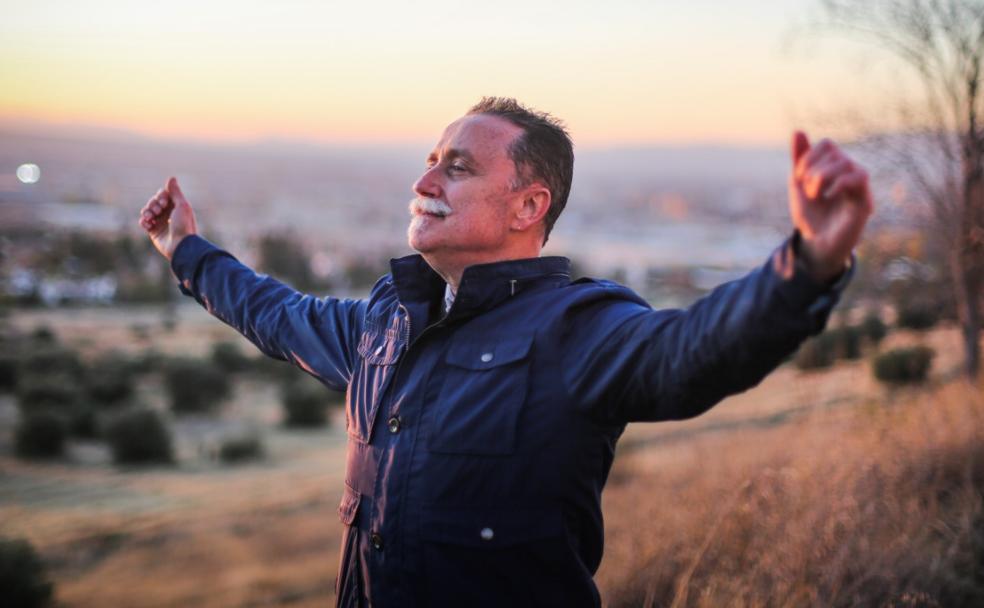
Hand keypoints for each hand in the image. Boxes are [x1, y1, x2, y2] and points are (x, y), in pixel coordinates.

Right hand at [139, 177, 197, 260]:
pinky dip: (144, 222)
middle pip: (153, 202)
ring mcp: (161, 223)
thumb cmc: (184, 225)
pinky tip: (149, 225)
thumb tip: (171, 178)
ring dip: (146, 212)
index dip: (160, 196)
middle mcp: (168, 214)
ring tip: (151, 218)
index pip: (163, 195)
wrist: (180, 246)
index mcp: (176, 207)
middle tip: (158, 212)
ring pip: (147, 211)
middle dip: (152, 204)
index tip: (164, 202)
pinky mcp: (154, 232)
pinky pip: (144, 223)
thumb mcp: (182, 206)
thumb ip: (175, 192)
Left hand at [789, 131, 872, 282]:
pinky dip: (838, 183)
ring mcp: (859, 186)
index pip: (827, 144)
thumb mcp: (798, 185)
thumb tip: (798, 130)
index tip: (798, 177)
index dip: (808, 156)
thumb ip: (799, 159)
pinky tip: (828, 196)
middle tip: (808, 191)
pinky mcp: (864, 200)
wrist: (816, 244)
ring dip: (822, 176)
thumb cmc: (810, 215)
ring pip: (845, 162)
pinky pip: (859, 177)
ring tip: (816, 195)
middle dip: (812, 170)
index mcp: (835, 168)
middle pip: (834, 152)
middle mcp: (850, 173)